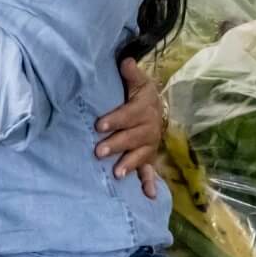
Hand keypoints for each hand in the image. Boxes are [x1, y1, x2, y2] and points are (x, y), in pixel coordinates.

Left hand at [95, 57, 164, 197]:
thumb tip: (125, 61)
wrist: (156, 107)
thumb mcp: (137, 81)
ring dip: (129, 164)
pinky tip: (149, 196)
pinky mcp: (149, 157)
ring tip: (116, 173)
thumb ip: (130, 73)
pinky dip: (150, 183)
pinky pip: (151, 170)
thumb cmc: (139, 94)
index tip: (99, 125)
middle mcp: (150, 128)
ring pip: (140, 155)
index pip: (129, 114)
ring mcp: (150, 144)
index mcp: (145, 108)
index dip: (115, 120)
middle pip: (133, 137)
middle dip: (116, 144)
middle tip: (99, 152)